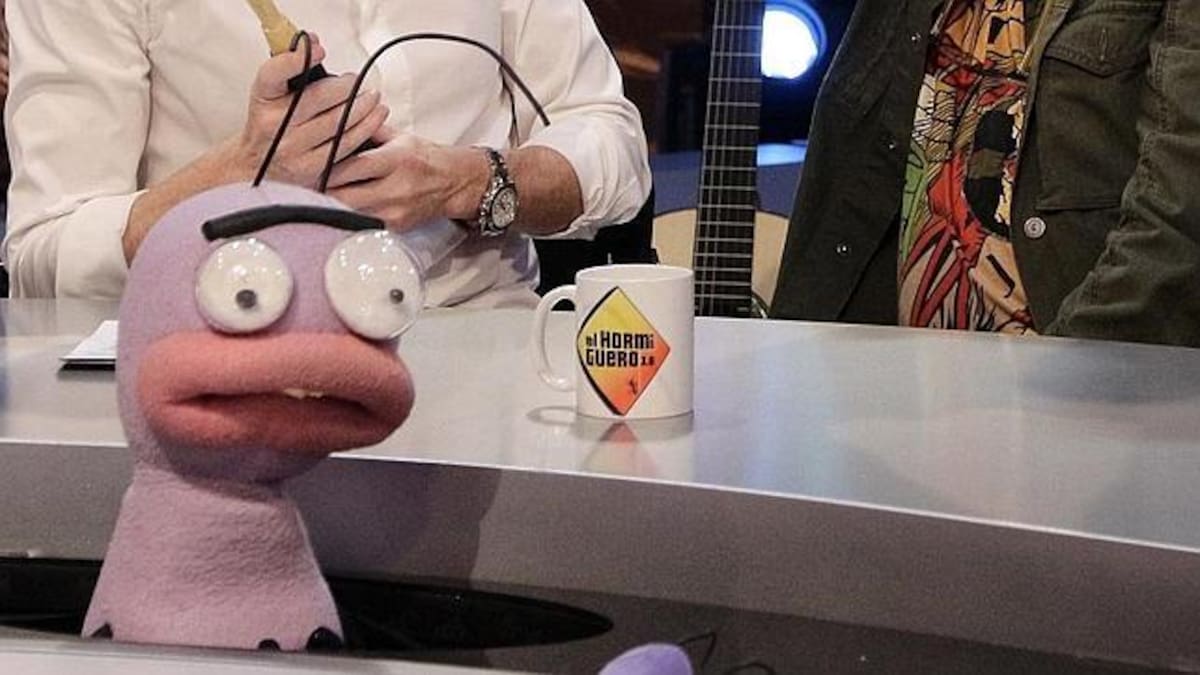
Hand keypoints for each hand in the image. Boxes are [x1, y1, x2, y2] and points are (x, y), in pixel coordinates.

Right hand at [226, 34, 389, 188]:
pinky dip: (365, 128)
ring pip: (336, 122)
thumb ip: (290, 68)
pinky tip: (376, 117)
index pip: (273, 74)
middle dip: (345, 86)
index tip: (319, 49)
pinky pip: (345, 145)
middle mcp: (274, 125)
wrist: (258, 170)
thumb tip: (312, 41)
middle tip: (358, 80)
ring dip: (362, 106)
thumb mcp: (271, 94)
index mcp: (262, 99)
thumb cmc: (270, 124)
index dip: (297, 59)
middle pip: (317, 98)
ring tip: (374, 96)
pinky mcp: (311, 169)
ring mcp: (292, 149)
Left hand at [324, 129, 490, 231]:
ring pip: (349, 213)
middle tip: (303, 184)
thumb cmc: (426, 158)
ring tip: (316, 195)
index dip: (325, 168)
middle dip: (321, 190)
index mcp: (396, 160)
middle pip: (344, 195)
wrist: (455, 183)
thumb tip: (337, 122)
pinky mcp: (395, 227)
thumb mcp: (400, 137)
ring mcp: (395, 211)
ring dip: (330, 205)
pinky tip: (338, 208)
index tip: (310, 165)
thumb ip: (369, 130)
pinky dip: (347, 216)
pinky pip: (361, 223)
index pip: (351, 167)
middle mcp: (396, 188)